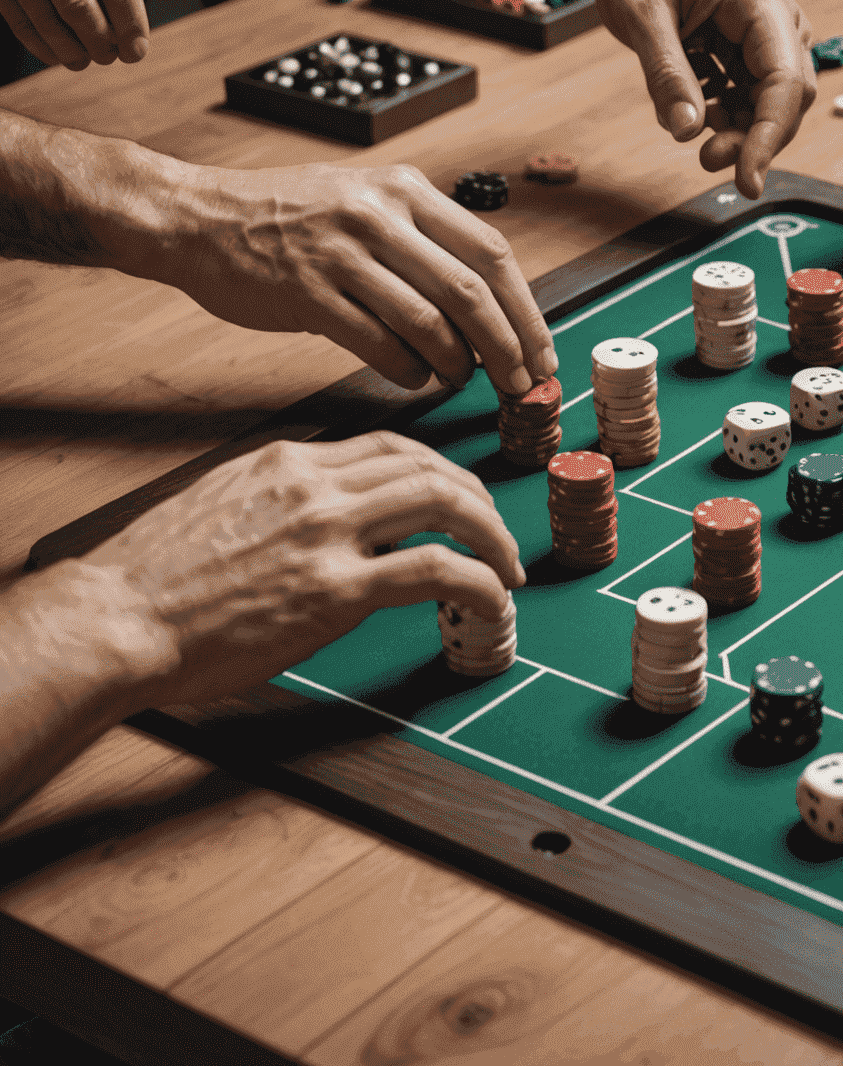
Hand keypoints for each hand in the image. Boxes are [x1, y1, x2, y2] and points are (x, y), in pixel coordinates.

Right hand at [0, 0, 149, 70]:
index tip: (137, 48)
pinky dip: (40, 44)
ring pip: (44, 17)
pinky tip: (57, 55)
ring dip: (73, 49)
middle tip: (113, 56)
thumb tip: (124, 12)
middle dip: (102, 41)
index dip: (130, 20)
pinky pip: (16, 17)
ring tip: (89, 59)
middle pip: (78, 3)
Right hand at [78, 432, 522, 707]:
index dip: (438, 471)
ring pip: (445, 501)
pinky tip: (492, 599)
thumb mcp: (223, 508)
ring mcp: (327, 533)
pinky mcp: (334, 590)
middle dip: (477, 497)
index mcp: (288, 462)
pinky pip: (436, 569)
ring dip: (491, 533)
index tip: (458, 497)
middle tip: (496, 533)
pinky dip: (480, 580)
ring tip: (506, 567)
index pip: (389, 447)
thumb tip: (334, 524)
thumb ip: (285, 503)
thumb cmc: (154, 580)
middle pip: (429, 465)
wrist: (113, 619)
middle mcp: (315, 484)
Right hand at [134, 157, 554, 393]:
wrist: (196, 217)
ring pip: (428, 320)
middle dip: (507, 346)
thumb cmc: (288, 217)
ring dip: (457, 363)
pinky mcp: (308, 292)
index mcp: (405, 190)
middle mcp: (379, 215)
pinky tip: (414, 377)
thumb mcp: (366, 201)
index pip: (490, 253)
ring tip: (462, 379)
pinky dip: (407, 369)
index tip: (541, 350)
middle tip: (520, 384)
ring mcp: (342, 252)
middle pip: (470, 291)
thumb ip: (424, 240)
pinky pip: (378, 342)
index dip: (526, 309)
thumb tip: (490, 306)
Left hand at [574, 0, 815, 198]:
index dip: (768, 138)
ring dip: (737, 128)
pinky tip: (689, 112)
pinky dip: (721, 111)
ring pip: (766, 100)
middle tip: (707, 161)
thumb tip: (684, 132)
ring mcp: (760, 32)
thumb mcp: (642, 12)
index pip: (785, 84)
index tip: (745, 179)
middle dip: (752, 137)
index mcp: (761, 2)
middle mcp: (774, 18)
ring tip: (694, 141)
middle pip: (785, 98)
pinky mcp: (740, 44)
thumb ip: (665, 73)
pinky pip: (743, 90)